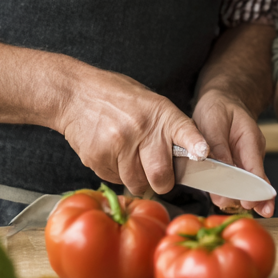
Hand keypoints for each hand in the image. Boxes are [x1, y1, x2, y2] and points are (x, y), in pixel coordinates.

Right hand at [55, 65, 208, 196]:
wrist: (74, 94)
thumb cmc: (115, 97)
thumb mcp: (148, 101)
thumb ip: (166, 126)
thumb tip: (187, 155)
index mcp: (159, 113)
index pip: (184, 131)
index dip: (195, 143)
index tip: (203, 153)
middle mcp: (141, 129)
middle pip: (161, 176)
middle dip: (162, 183)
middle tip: (158, 177)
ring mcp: (118, 145)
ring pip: (136, 183)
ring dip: (136, 179)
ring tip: (129, 158)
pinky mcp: (98, 159)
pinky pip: (115, 180)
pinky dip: (116, 173)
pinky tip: (112, 154)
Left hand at [192, 87, 274, 217]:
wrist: (222, 99)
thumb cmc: (218, 107)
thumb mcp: (214, 123)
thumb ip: (218, 148)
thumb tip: (220, 172)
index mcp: (251, 140)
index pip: (256, 170)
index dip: (255, 190)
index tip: (251, 204)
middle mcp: (252, 152)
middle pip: (255, 181)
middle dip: (251, 198)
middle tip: (243, 210)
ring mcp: (246, 158)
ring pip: (246, 182)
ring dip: (240, 196)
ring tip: (231, 207)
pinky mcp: (237, 163)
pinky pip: (237, 179)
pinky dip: (232, 190)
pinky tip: (227, 200)